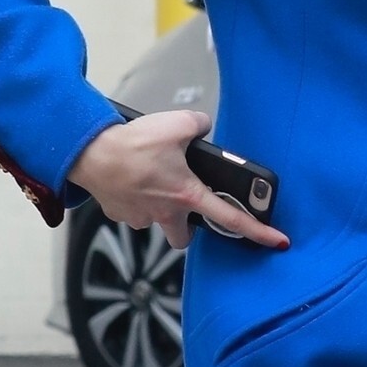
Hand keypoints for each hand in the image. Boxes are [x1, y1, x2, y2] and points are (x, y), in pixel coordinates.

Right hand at [69, 109, 287, 252]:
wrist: (89, 153)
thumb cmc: (131, 145)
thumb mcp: (175, 124)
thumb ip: (197, 125)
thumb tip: (201, 127)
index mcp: (186, 195)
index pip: (231, 219)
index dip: (258, 232)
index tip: (278, 242)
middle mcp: (165, 213)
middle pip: (183, 237)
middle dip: (187, 226)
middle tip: (183, 204)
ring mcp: (141, 217)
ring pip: (155, 221)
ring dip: (156, 206)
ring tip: (149, 179)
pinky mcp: (120, 213)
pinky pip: (132, 210)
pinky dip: (134, 196)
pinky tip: (129, 178)